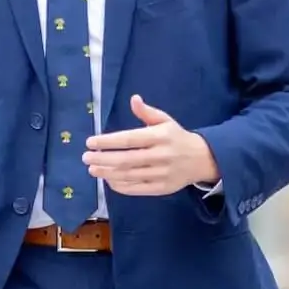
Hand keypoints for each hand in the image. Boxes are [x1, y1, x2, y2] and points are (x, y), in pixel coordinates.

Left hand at [83, 95, 217, 195]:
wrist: (203, 159)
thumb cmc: (177, 138)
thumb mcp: (166, 121)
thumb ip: (147, 112)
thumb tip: (133, 99)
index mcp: (160, 137)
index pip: (129, 139)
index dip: (108, 142)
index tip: (90, 142)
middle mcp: (161, 156)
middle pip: (126, 160)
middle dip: (103, 159)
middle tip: (85, 158)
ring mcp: (161, 174)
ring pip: (129, 175)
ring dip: (107, 173)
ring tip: (92, 169)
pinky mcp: (161, 188)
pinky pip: (137, 189)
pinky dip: (120, 186)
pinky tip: (108, 180)